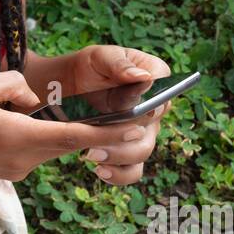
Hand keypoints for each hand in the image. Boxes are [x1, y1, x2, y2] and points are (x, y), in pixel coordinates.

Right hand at [0, 71, 130, 188]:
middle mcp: (22, 160)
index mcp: (17, 137)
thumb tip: (32, 98)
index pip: (73, 137)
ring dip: (66, 133)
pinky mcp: (7, 172)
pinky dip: (43, 137)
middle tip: (127, 116)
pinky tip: (30, 119)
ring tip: (82, 112)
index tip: (135, 128)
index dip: (108, 133)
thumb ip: (14, 85)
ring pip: (51, 147)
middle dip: (98, 133)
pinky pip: (35, 150)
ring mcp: (15, 170)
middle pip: (68, 144)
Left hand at [65, 45, 172, 185]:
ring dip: (119, 156)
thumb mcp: (101, 58)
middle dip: (127, 133)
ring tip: (92, 154)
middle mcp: (155, 108)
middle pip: (152, 126)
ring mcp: (143, 132)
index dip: (150, 100)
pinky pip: (132, 170)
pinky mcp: (127, 151)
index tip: (131, 106)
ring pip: (141, 151)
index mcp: (155, 78)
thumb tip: (144, 78)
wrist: (69, 88)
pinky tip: (100, 171)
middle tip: (102, 136)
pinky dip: (118, 175)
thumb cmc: (91, 67)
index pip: (165, 90)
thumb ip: (120, 65)